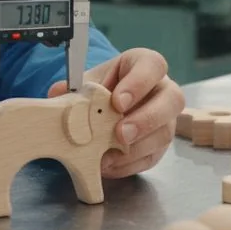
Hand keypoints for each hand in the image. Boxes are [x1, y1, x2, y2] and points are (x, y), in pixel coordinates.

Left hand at [48, 48, 184, 179]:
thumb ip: (76, 87)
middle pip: (173, 100)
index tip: (117, 101)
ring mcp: (166, 119)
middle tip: (120, 133)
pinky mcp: (159, 145)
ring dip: (137, 147)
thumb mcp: (89, 81)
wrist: (109, 105)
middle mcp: (163, 90)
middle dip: (146, 119)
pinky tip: (109, 164)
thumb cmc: (104, 87)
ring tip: (108, 156)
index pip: (153, 66)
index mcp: (145, 65)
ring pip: (165, 133)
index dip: (139, 83)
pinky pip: (152, 157)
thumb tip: (58, 94)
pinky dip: (129, 164)